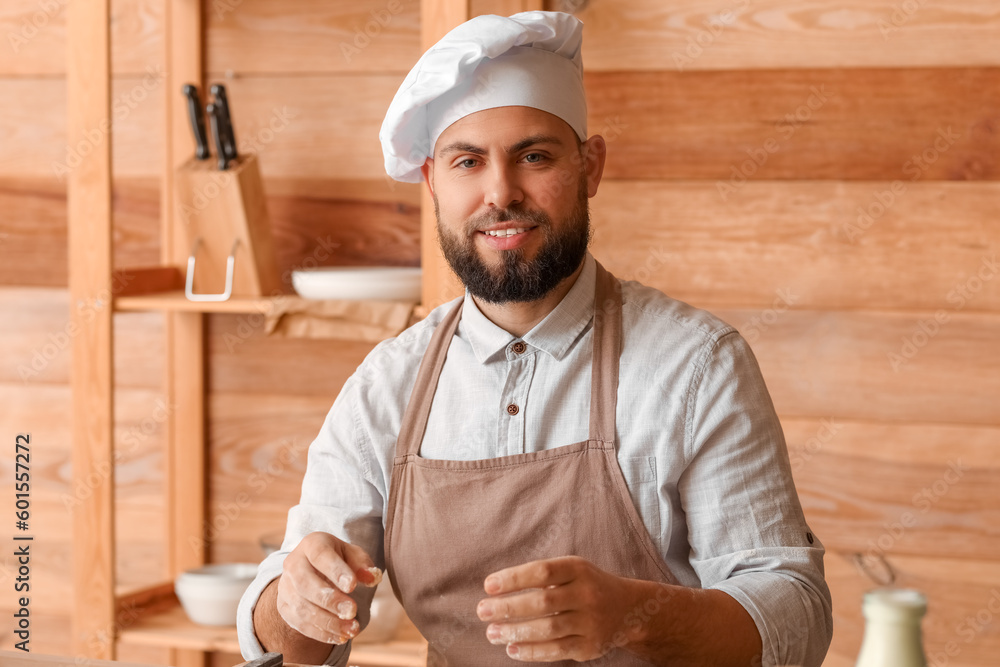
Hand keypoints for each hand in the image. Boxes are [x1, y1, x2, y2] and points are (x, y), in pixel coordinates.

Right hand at [275, 531, 379, 645]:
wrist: (311, 569)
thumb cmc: (337, 559)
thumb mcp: (352, 554)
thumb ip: (363, 564)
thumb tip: (372, 577)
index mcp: (312, 544)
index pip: (320, 555)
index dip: (335, 571)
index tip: (352, 585)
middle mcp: (293, 564)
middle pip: (305, 583)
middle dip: (330, 600)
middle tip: (352, 611)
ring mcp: (286, 587)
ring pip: (302, 607)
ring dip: (328, 621)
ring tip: (352, 629)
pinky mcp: (285, 608)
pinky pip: (300, 624)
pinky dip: (321, 633)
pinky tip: (340, 636)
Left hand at [475, 555, 650, 661]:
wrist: (628, 609)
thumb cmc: (586, 585)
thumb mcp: (571, 570)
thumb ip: (542, 576)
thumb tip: (497, 590)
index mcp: (578, 569)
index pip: (542, 571)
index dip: (514, 578)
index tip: (488, 586)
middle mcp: (587, 593)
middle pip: (542, 602)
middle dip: (508, 608)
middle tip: (483, 611)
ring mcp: (591, 621)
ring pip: (548, 629)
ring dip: (515, 632)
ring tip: (492, 633)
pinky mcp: (591, 646)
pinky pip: (557, 650)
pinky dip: (532, 651)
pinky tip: (512, 648)